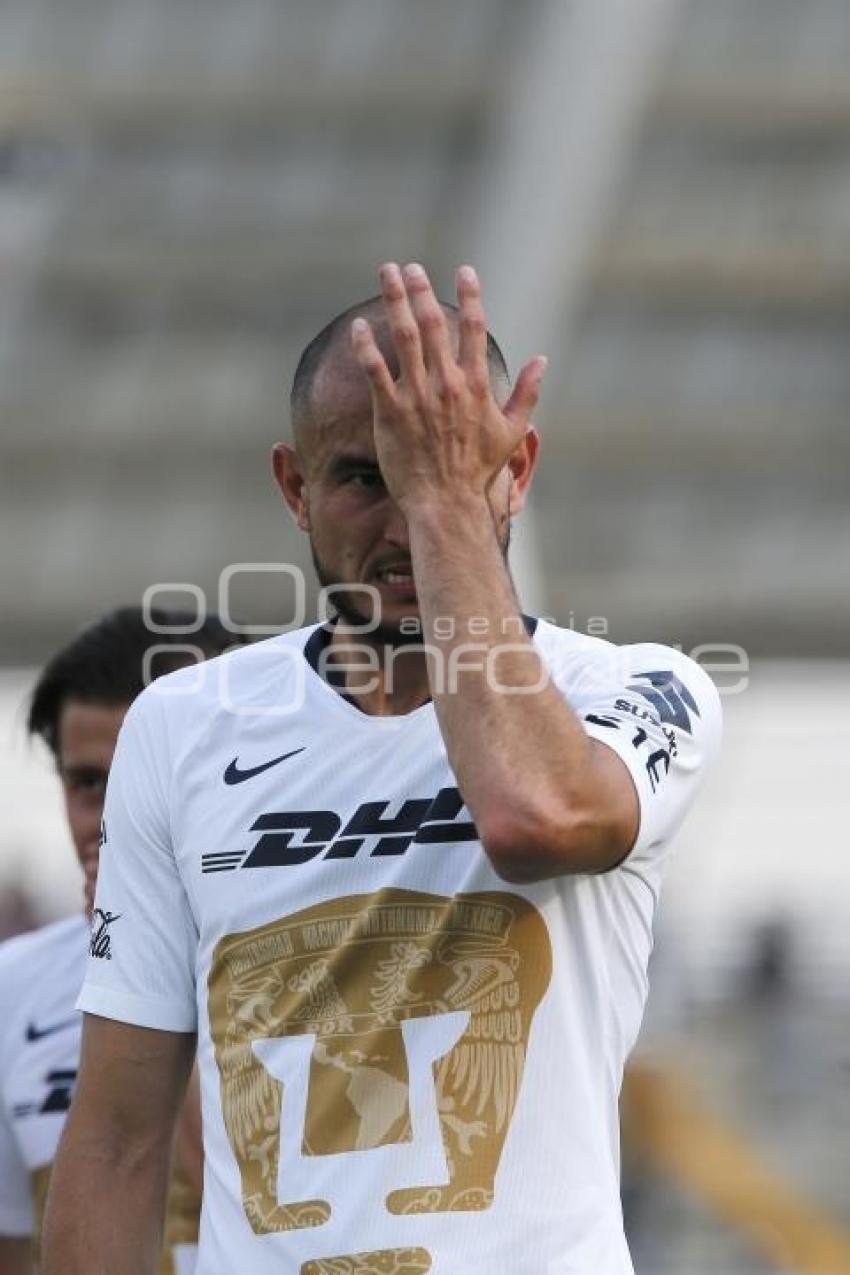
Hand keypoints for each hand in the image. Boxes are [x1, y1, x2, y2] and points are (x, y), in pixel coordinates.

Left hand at [351, 262, 546, 513]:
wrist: (446, 503)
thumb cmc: (478, 471)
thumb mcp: (512, 432)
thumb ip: (527, 393)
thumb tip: (542, 360)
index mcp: (476, 385)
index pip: (474, 328)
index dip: (470, 295)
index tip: (464, 271)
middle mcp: (447, 384)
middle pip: (433, 323)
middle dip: (422, 290)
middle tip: (412, 267)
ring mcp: (417, 396)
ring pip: (404, 336)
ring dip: (394, 301)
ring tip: (386, 274)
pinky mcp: (390, 412)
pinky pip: (375, 370)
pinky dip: (365, 345)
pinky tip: (358, 326)